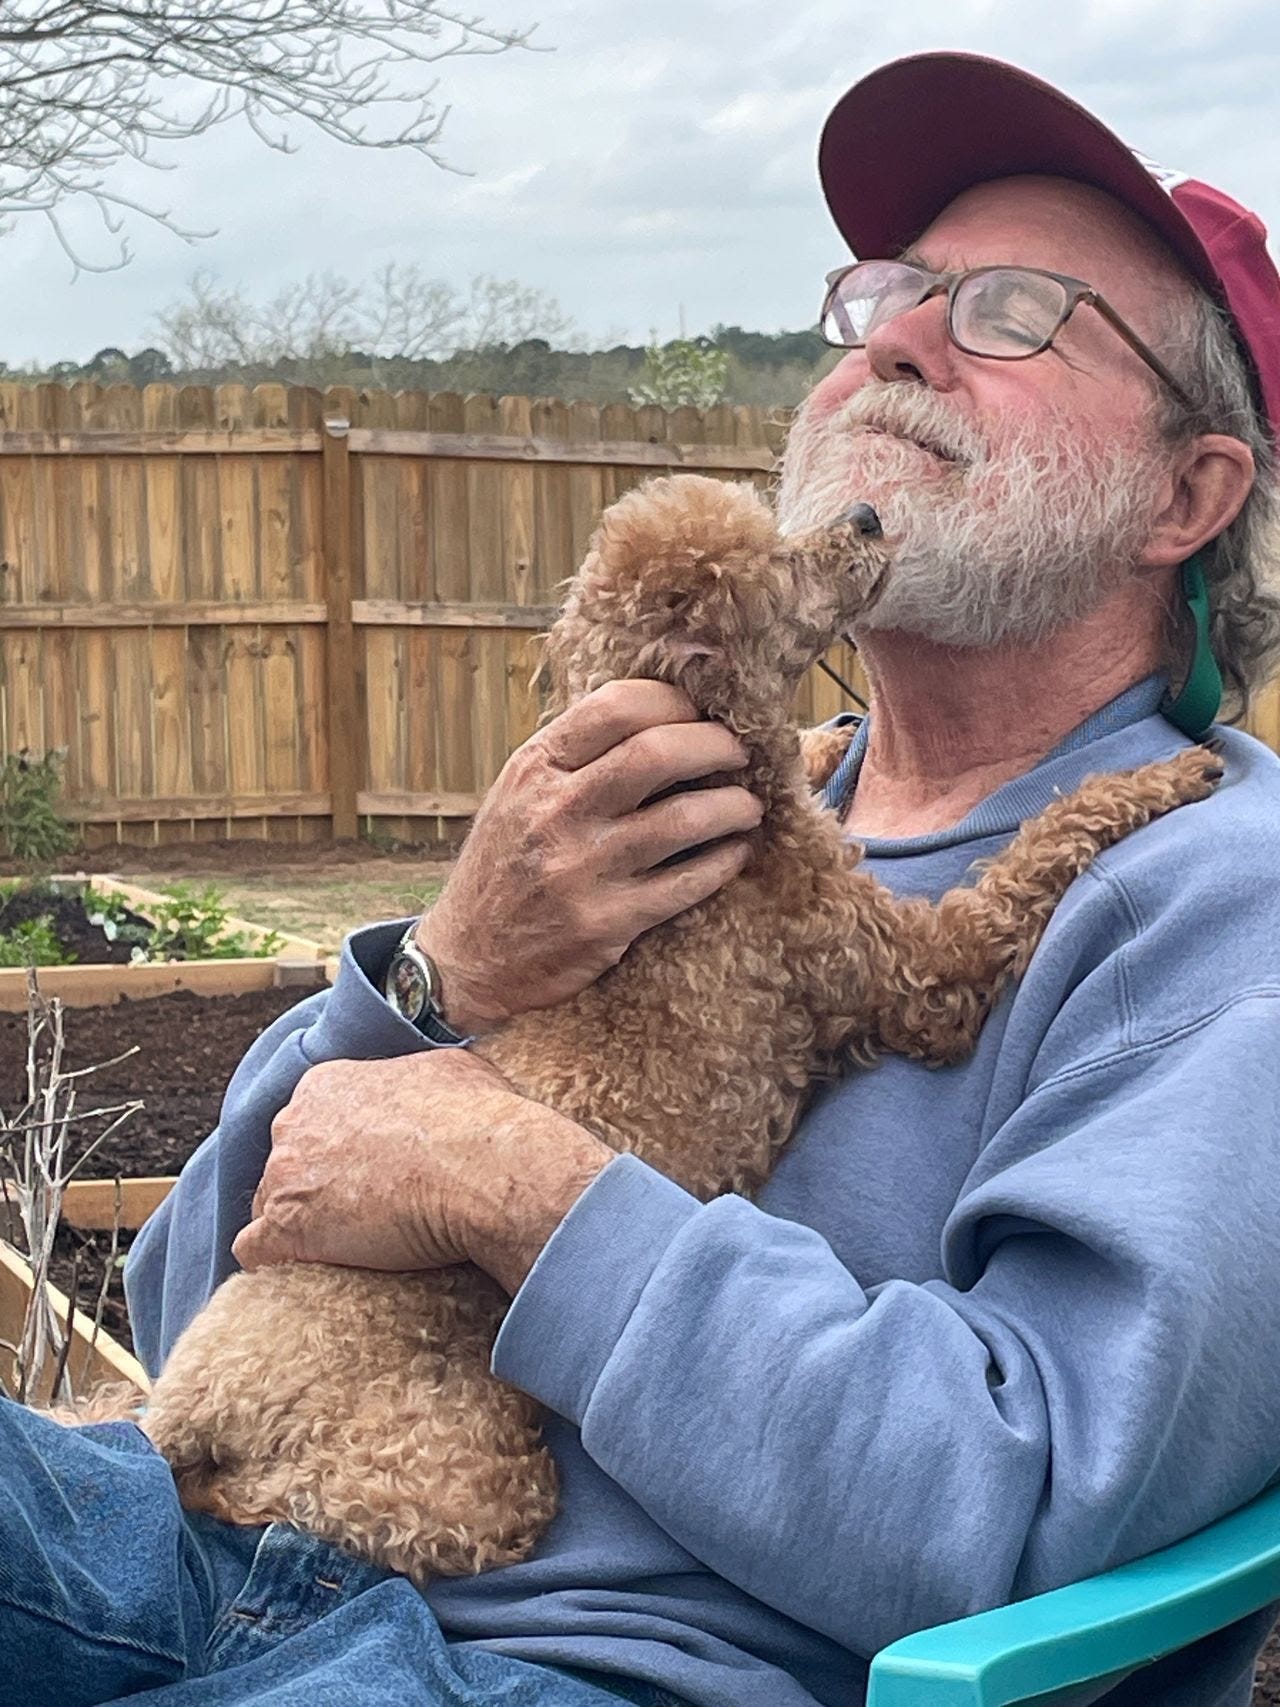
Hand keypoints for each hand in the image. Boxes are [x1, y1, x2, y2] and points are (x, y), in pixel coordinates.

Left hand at [230, 1051, 610, 1292]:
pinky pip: (255, 1251)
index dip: (336, 1152)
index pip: (310, 1122)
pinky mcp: (285, 1229)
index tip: (364, 1173)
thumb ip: (422, 1076)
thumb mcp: (452, 1071)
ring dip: (299, 1225)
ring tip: (343, 1249)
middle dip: (314, 1185)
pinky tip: (309, 1271)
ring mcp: (283, 1176)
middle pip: (286, 1162)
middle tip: (359, 1210)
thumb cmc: (476, 1117)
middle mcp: (294, 1122)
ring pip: (269, 1205)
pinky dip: (277, 1263)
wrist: (480, 1168)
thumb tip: (440, 1086)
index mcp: (327, 1084)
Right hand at [419, 680, 761, 1035]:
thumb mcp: (519, 793)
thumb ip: (575, 755)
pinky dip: (724, 861)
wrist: (467, 958)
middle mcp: (556, 812)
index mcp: (535, 769)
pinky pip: (688, 883)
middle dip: (716, 745)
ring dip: (733, 806)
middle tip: (739, 753)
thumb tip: (657, 712)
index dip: (676, 702)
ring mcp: (582, 869)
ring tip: (749, 805)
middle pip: (657, 754)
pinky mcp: (607, 923)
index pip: (616, 707)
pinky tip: (735, 852)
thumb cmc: (505, 865)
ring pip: (684, 819)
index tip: (702, 712)